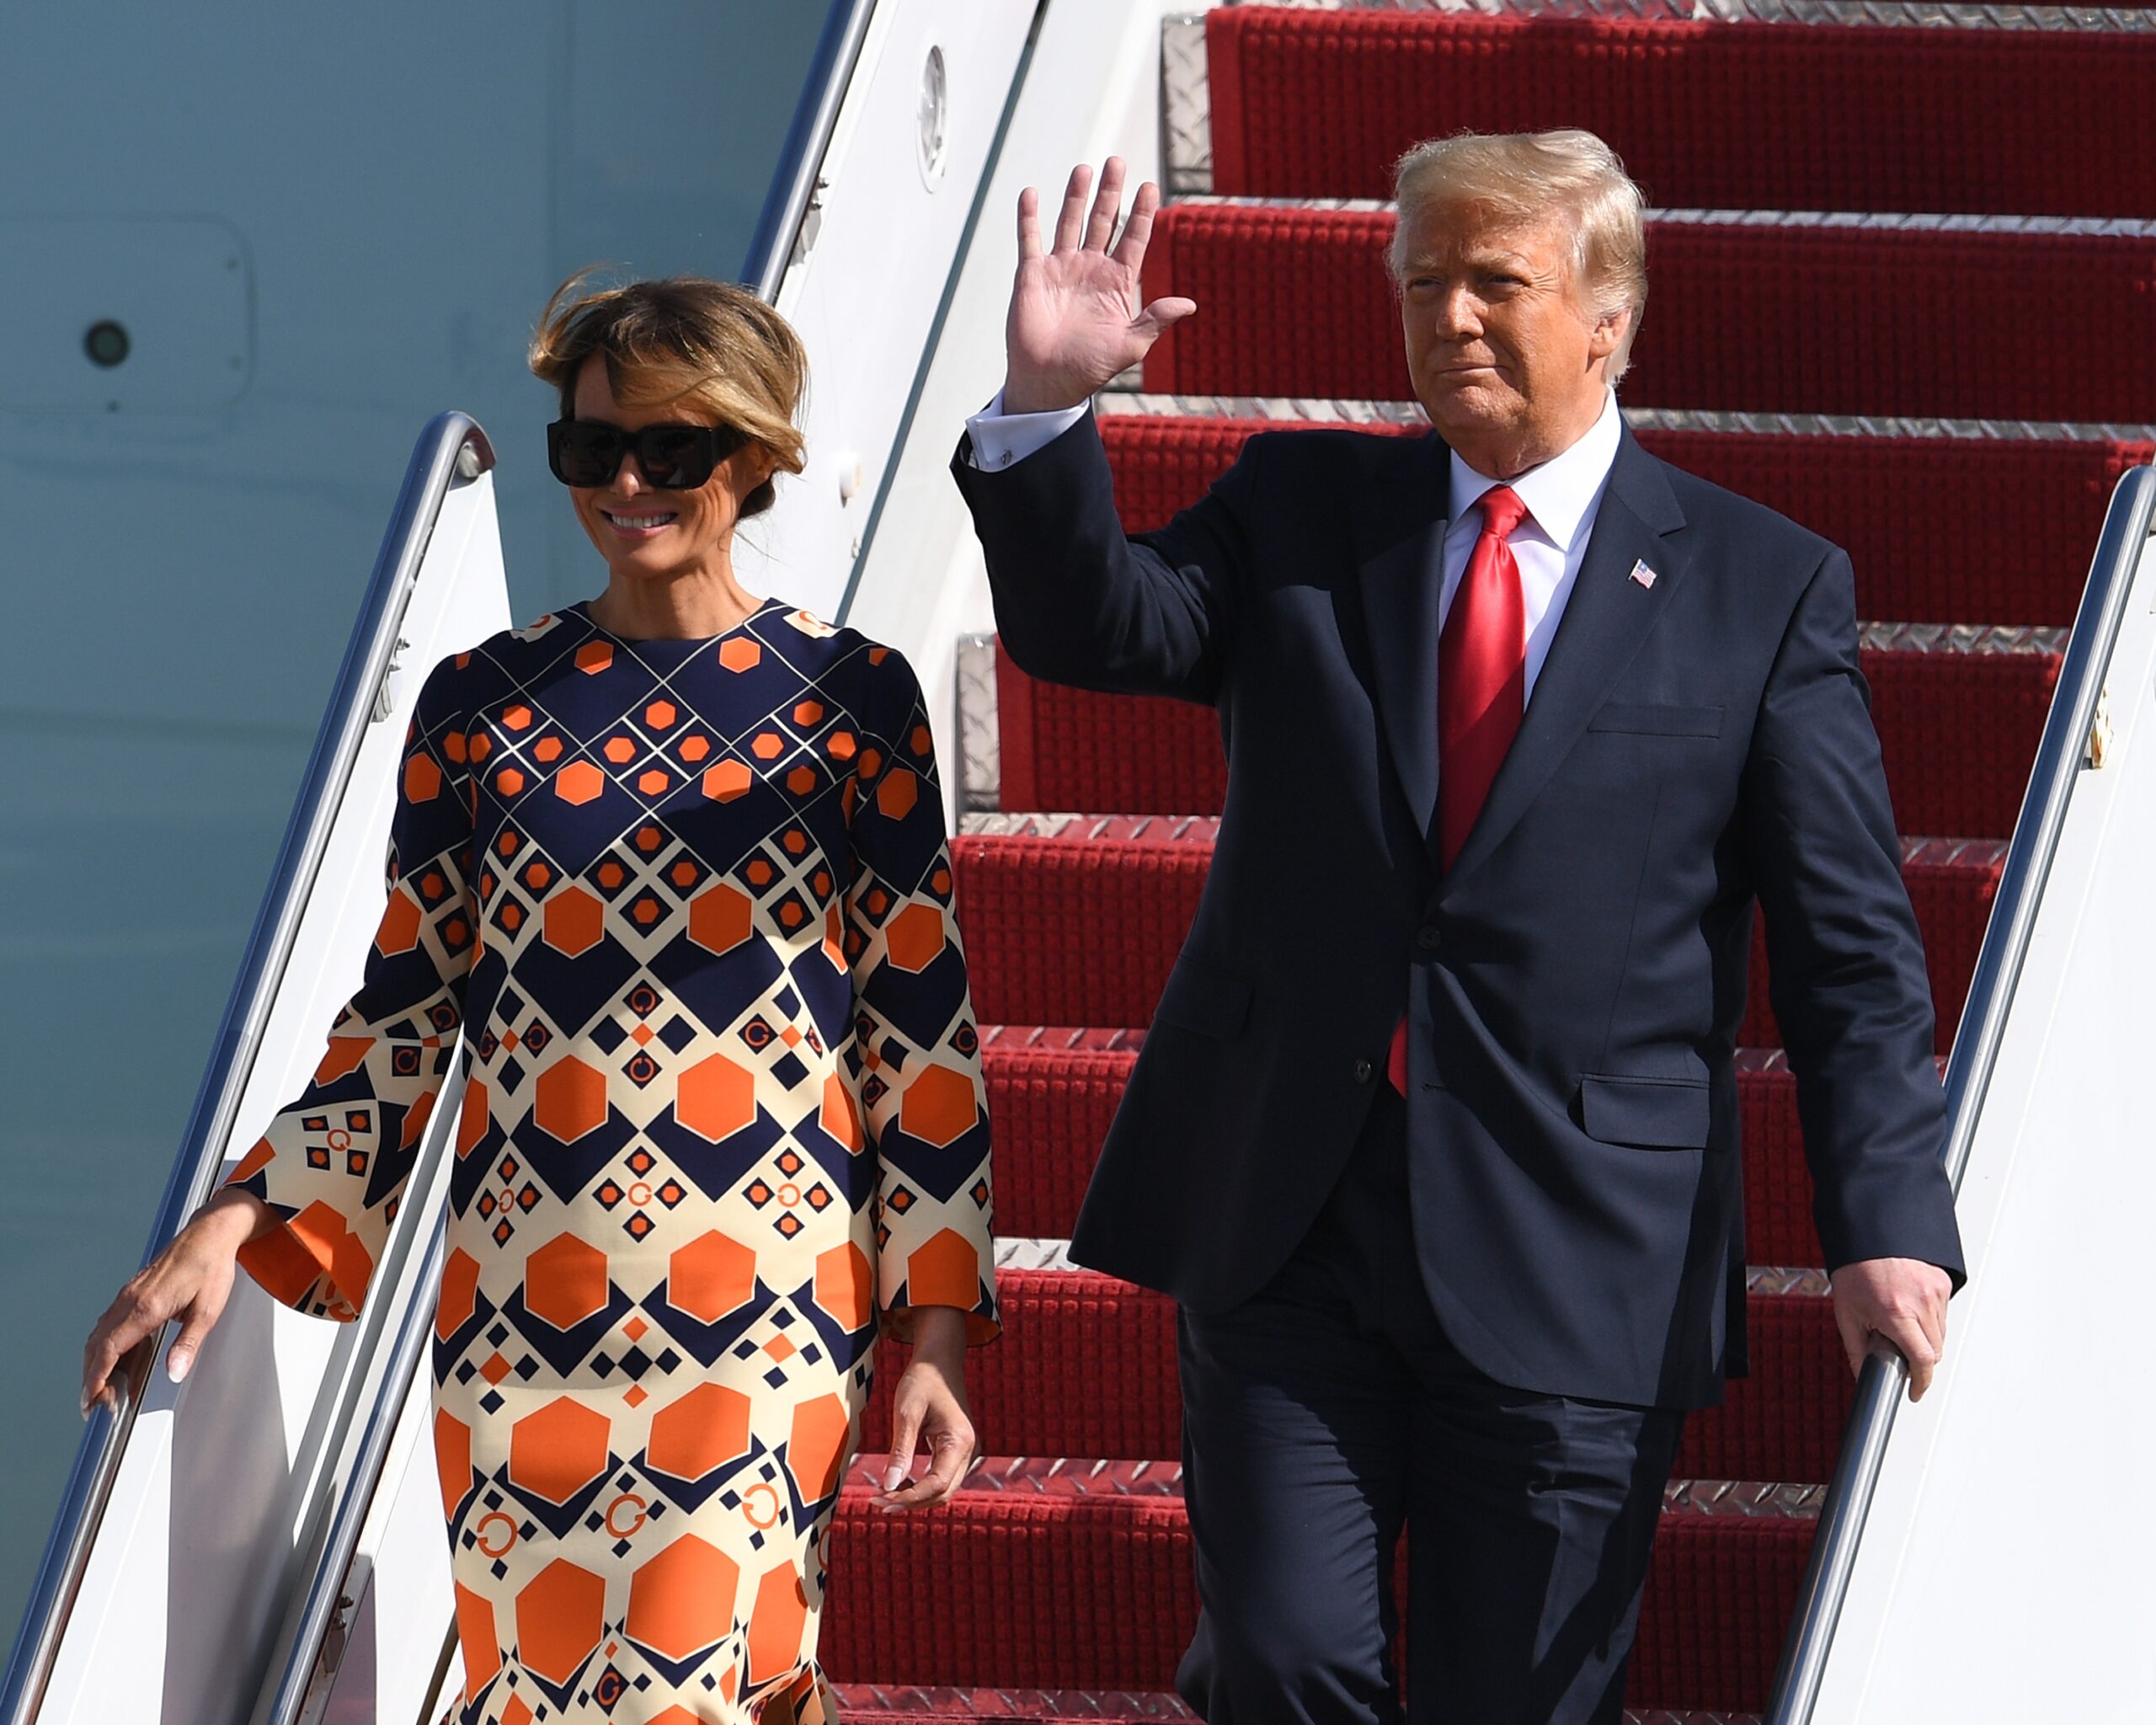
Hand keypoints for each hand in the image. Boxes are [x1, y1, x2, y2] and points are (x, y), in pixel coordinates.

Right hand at [80, 1187, 267, 1416]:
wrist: (209, 1235)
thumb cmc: (211, 1268)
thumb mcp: (208, 1309)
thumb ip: (189, 1343)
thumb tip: (174, 1373)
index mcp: (146, 1307)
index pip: (110, 1349)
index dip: (97, 1377)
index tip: (90, 1400)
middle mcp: (130, 1301)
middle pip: (98, 1346)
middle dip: (92, 1378)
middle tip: (95, 1406)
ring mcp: (128, 1296)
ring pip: (101, 1335)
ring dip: (98, 1364)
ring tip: (105, 1391)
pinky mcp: (132, 1294)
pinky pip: (111, 1325)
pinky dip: (109, 1348)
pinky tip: (120, 1363)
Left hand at [874, 1306, 976, 1510]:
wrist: (939, 1360)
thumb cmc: (922, 1380)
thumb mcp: (906, 1412)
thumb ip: (901, 1450)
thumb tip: (889, 1485)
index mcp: (960, 1440)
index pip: (938, 1484)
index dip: (911, 1497)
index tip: (881, 1499)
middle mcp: (969, 1450)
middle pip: (943, 1493)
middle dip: (911, 1502)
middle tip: (876, 1502)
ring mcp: (965, 1452)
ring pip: (943, 1489)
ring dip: (915, 1497)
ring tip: (882, 1495)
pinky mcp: (956, 1450)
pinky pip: (941, 1478)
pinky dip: (920, 1486)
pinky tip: (897, 1484)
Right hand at [1002, 157, 1195, 414]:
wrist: (1048, 383)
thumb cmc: (1090, 368)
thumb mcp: (1130, 345)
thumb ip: (1156, 320)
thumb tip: (1189, 305)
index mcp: (1116, 282)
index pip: (1133, 238)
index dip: (1142, 213)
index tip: (1150, 186)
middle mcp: (1090, 269)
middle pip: (1104, 221)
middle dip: (1111, 193)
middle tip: (1117, 162)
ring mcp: (1061, 269)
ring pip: (1070, 222)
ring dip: (1076, 196)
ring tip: (1085, 169)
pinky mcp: (1032, 275)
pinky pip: (1030, 240)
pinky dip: (1029, 217)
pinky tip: (1031, 194)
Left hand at [1830, 1256, 1951, 1401]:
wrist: (1868, 1234)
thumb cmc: (1855, 1270)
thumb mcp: (1847, 1313)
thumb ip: (1857, 1350)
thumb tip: (1863, 1377)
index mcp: (1897, 1313)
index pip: (1923, 1360)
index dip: (1921, 1382)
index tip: (1915, 1391)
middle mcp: (1921, 1302)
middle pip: (1934, 1351)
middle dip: (1919, 1361)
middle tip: (1899, 1354)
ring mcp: (1935, 1291)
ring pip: (1940, 1334)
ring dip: (1925, 1340)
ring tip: (1899, 1325)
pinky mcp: (1942, 1282)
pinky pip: (1942, 1314)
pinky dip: (1929, 1320)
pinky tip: (1909, 1309)